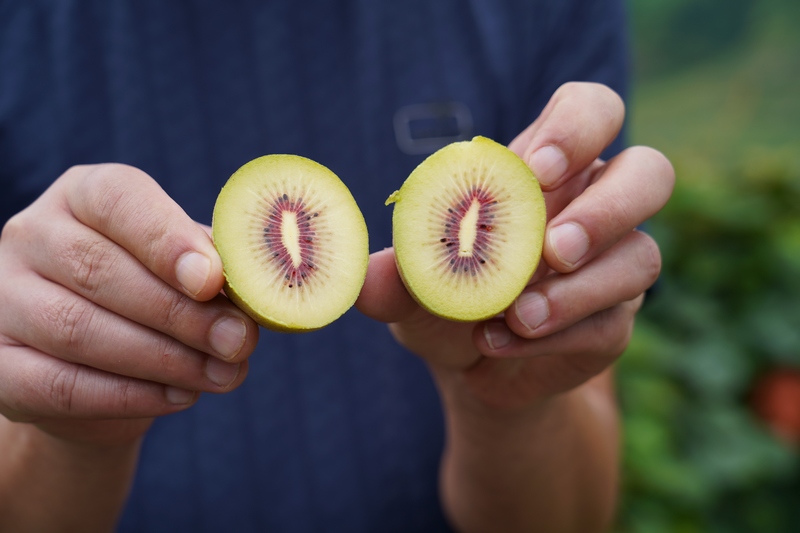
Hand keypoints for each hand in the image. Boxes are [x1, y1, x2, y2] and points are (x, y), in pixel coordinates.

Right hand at [0, 164, 258, 445]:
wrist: (102, 367)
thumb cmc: (156, 299)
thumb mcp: (187, 271)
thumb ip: (214, 272)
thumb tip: (257, 290)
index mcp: (83, 196)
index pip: (117, 200)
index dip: (166, 239)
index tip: (211, 279)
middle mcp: (31, 235)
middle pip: (100, 271)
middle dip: (180, 313)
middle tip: (237, 340)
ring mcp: (3, 299)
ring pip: (79, 330)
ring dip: (163, 358)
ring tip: (224, 373)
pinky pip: (61, 385)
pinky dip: (129, 396)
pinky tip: (182, 396)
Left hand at [357, 82, 673, 409]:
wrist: (467, 363)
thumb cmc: (443, 297)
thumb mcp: (412, 283)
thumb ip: (397, 274)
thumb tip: (367, 277)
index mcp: (547, 170)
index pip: (593, 111)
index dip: (576, 129)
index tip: (534, 171)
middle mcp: (593, 207)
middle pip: (650, 174)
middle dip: (606, 209)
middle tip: (550, 249)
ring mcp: (611, 265)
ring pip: (642, 257)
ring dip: (577, 290)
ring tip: (516, 314)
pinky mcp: (612, 323)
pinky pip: (609, 325)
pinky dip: (553, 336)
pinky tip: (496, 343)